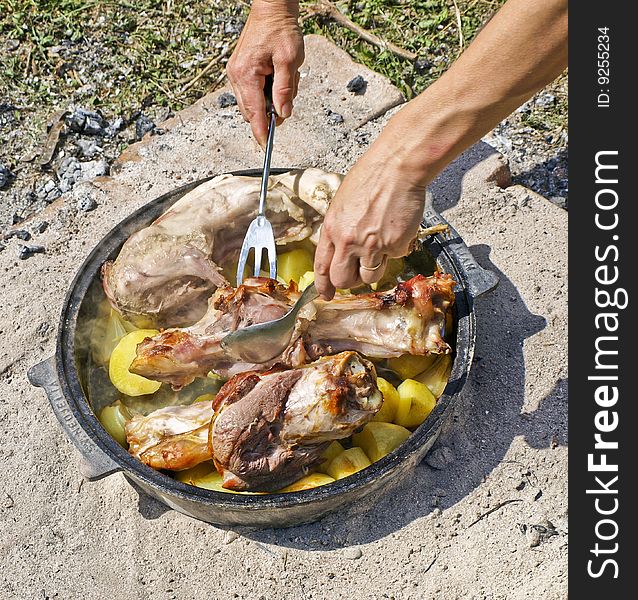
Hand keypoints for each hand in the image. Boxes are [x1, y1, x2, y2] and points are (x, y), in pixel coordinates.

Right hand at [226, 1, 303, 147]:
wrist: (272, 9)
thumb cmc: (281, 30)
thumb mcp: (290, 61)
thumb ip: (285, 90)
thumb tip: (282, 113)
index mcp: (246, 74)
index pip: (254, 112)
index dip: (261, 130)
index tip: (265, 144)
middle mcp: (236, 76)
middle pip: (252, 111)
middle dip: (270, 112)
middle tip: (288, 99)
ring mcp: (236, 74)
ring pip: (252, 103)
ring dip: (270, 100)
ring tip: (284, 77)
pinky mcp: (240, 72)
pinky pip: (252, 92)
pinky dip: (266, 92)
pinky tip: (277, 76)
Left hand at [314, 148, 426, 299]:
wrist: (397, 168)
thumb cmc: (371, 178)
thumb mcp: (343, 205)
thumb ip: (340, 230)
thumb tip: (343, 253)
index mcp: (332, 229)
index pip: (322, 266)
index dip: (323, 285)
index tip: (326, 294)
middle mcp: (348, 241)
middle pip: (343, 280)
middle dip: (351, 282)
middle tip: (359, 272)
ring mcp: (372, 245)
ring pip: (370, 276)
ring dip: (376, 267)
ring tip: (382, 242)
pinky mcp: (395, 246)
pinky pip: (395, 258)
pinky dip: (398, 247)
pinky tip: (397, 226)